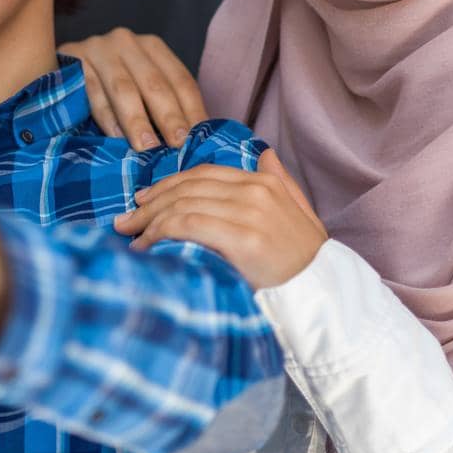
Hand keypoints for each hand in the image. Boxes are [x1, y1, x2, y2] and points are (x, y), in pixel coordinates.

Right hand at [59, 28, 205, 149]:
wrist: (61, 71)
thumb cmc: (108, 86)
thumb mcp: (140, 87)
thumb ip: (163, 105)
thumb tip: (194, 140)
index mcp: (152, 47)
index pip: (180, 79)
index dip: (192, 111)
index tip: (199, 140)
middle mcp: (127, 42)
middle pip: (154, 83)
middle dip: (168, 117)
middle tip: (178, 145)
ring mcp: (98, 49)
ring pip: (123, 88)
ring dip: (137, 120)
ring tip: (147, 147)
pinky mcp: (73, 61)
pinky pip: (92, 92)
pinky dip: (106, 116)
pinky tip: (115, 138)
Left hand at [111, 151, 326, 288]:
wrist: (327, 297)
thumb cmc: (308, 265)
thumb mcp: (301, 215)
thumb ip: (282, 182)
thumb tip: (264, 154)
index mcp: (265, 183)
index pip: (202, 175)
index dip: (167, 185)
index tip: (142, 200)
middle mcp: (256, 190)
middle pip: (187, 188)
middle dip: (150, 204)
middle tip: (125, 221)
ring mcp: (250, 212)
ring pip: (183, 204)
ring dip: (149, 221)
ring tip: (130, 237)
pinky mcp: (243, 237)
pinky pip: (188, 224)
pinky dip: (160, 233)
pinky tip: (147, 247)